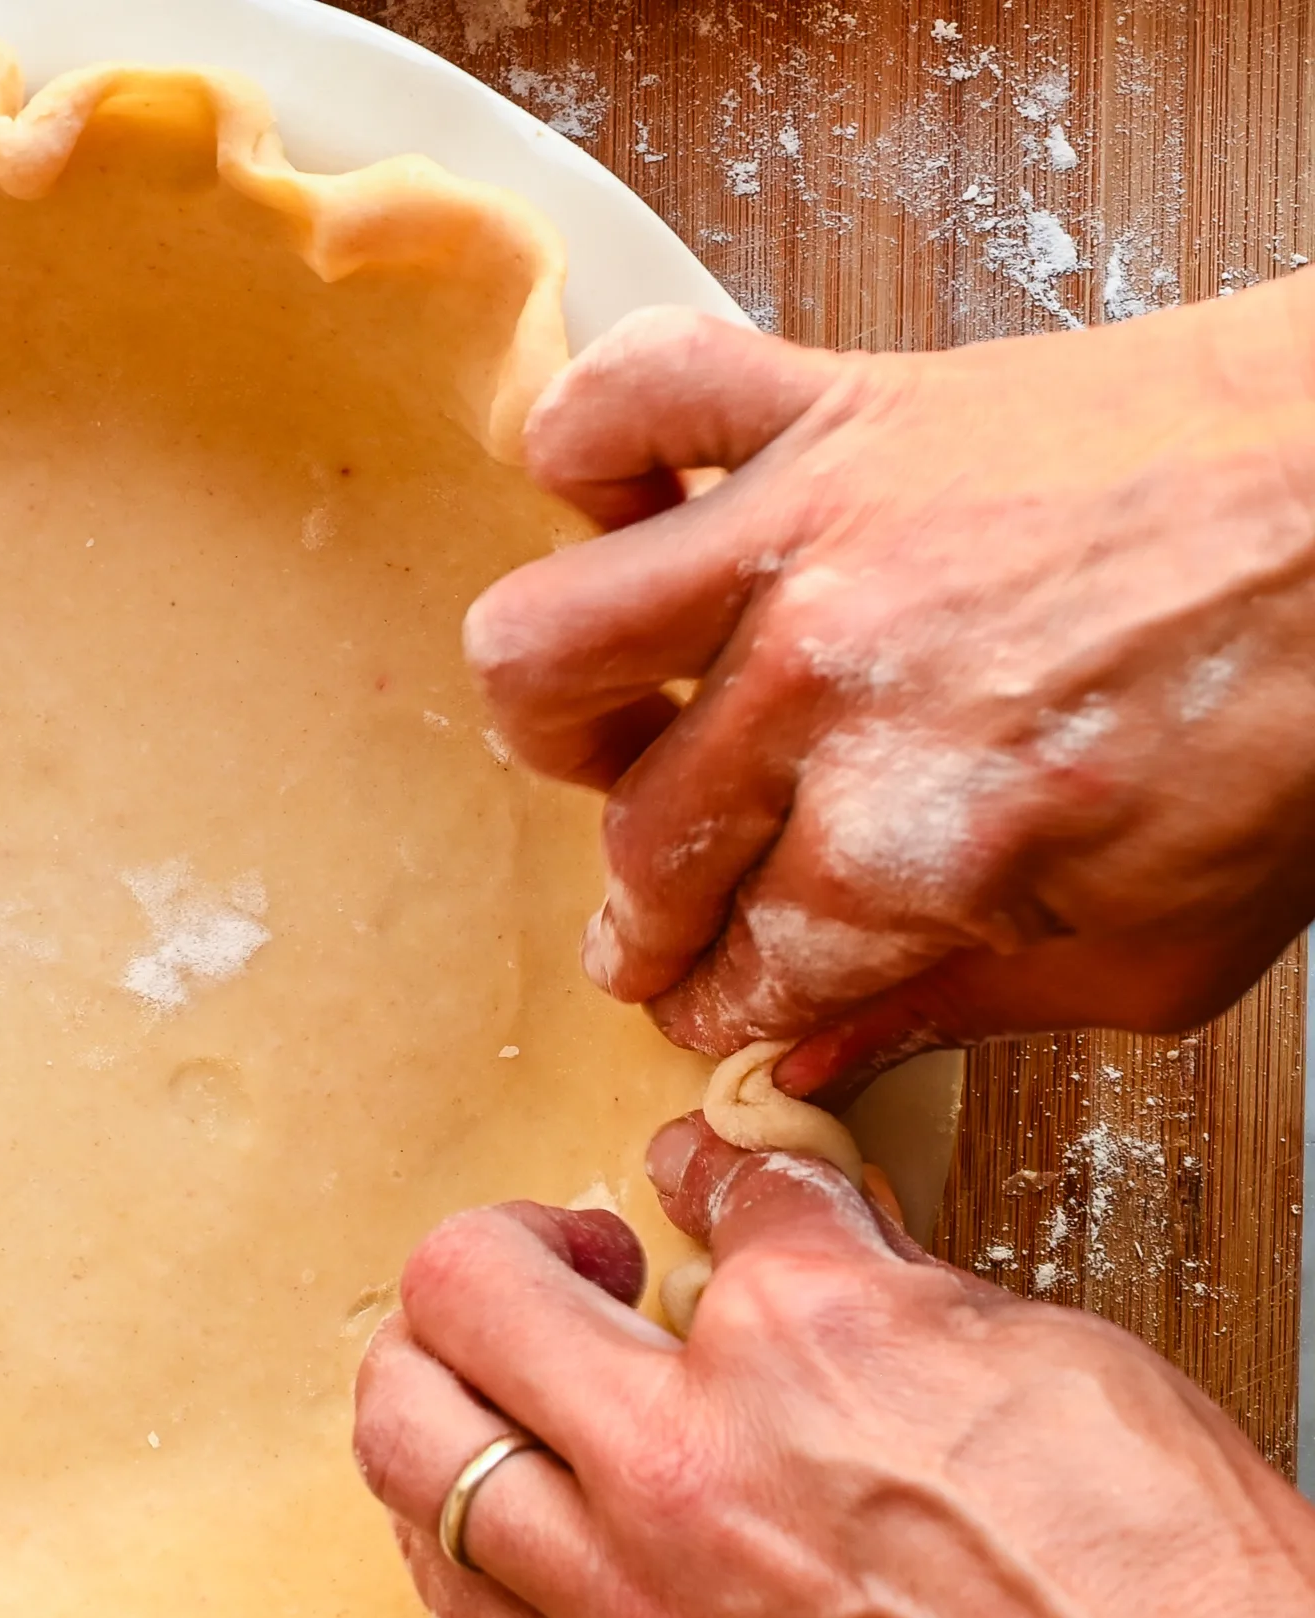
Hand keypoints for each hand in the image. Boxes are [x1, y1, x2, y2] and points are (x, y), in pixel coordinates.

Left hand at [349, 1119, 1314, 1617]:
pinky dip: (461, 1546)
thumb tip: (758, 1202)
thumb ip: (850, 1262)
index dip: (691, 1175)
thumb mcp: (1016, 1344)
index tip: (685, 1189)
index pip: (687, 1191)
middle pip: (451, 1312)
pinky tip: (510, 1520)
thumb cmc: (1152, 1580)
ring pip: (414, 1467)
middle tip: (546, 1270)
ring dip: (436, 1395)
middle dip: (479, 1264)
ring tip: (500, 1385)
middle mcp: (684, 1488)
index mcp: (795, 1351)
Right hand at [466, 283, 1314, 1085]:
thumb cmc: (1310, 711)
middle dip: (643, 918)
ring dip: (562, 715)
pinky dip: (590, 450)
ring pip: (542, 647)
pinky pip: (620, 399)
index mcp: (920, 843)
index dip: (718, 1008)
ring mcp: (807, 537)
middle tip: (661, 919)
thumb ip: (972, 1014)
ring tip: (623, 728)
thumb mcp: (1169, 950)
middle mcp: (828, 691)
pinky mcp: (825, 406)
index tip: (717, 1002)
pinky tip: (639, 514)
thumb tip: (822, 1055)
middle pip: (638, 849)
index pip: (737, 971)